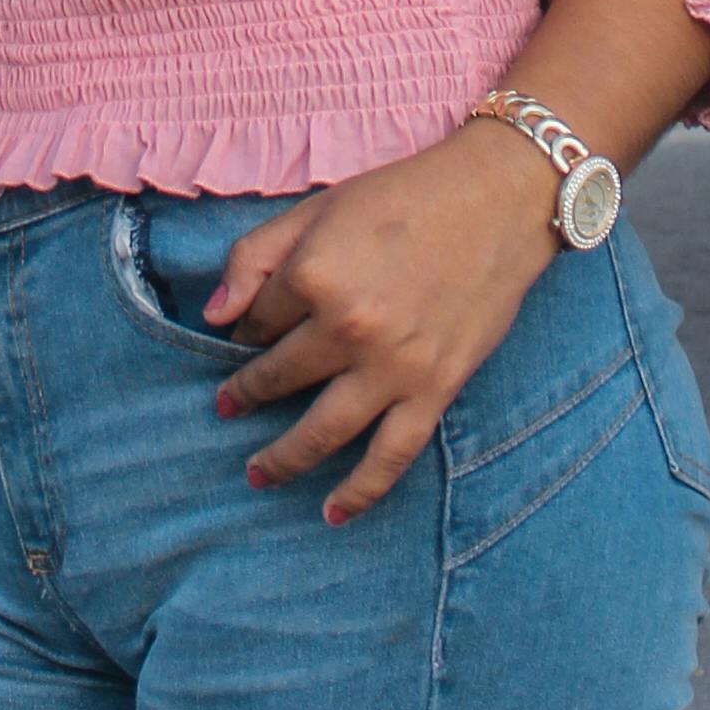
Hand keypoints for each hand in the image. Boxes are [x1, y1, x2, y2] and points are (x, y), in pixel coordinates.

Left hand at [203, 121, 562, 522]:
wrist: (497, 201)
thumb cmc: (404, 196)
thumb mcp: (317, 208)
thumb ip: (254, 256)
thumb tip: (212, 317)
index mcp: (313, 276)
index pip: (257, 320)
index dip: (247, 328)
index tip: (247, 333)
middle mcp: (347, 328)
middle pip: (280, 377)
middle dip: (247, 394)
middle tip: (227, 407)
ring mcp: (392, 367)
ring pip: (323, 431)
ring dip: (283, 458)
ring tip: (257, 474)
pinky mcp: (434, 390)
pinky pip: (390, 455)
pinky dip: (360, 491)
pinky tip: (333, 513)